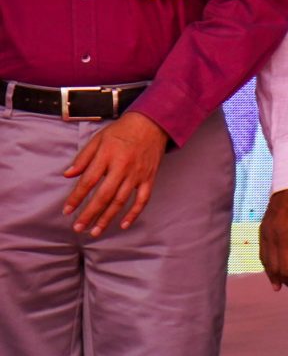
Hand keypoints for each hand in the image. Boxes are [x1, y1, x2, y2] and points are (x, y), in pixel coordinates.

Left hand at [61, 111, 168, 235]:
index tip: (67, 210)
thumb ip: (83, 158)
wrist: (152, 124)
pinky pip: (142, 200)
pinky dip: (134, 213)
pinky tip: (123, 224)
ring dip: (107, 218)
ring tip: (95, 231)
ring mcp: (137, 174)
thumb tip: (67, 175)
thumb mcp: (98, 139)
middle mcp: (122, 167)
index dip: (76, 198)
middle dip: (90, 213)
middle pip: (104, 196)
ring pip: (121, 201)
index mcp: (107, 156)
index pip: (88, 181)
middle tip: (78, 227)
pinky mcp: (149, 178)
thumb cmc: (122, 131)